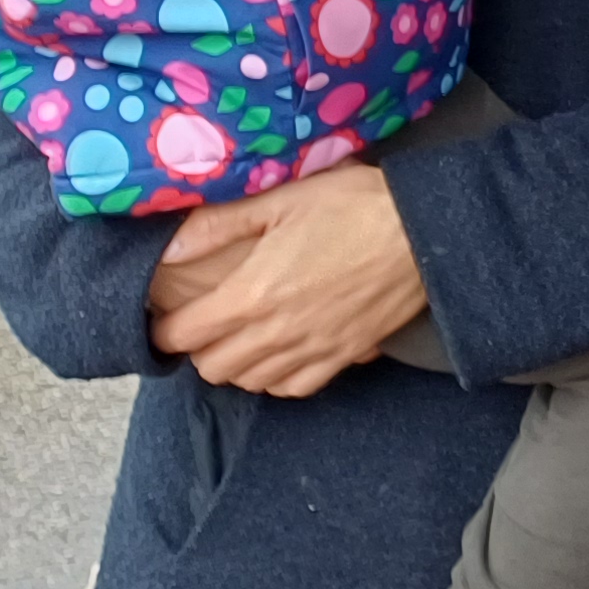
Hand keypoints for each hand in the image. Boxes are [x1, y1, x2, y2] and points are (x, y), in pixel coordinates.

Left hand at [147, 161, 427, 396]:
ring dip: (238, 364)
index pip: (182, 336)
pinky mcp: (343, 356)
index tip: (167, 317)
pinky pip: (294, 389)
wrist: (424, 230)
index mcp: (251, 294)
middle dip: (200, 348)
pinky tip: (282, 353)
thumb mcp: (281, 199)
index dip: (163, 330)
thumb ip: (218, 225)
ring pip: (251, 382)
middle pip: (212, 368)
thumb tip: (166, 246)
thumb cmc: (352, 206)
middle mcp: (276, 333)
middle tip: (207, 323)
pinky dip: (278, 378)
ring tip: (243, 338)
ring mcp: (312, 350)